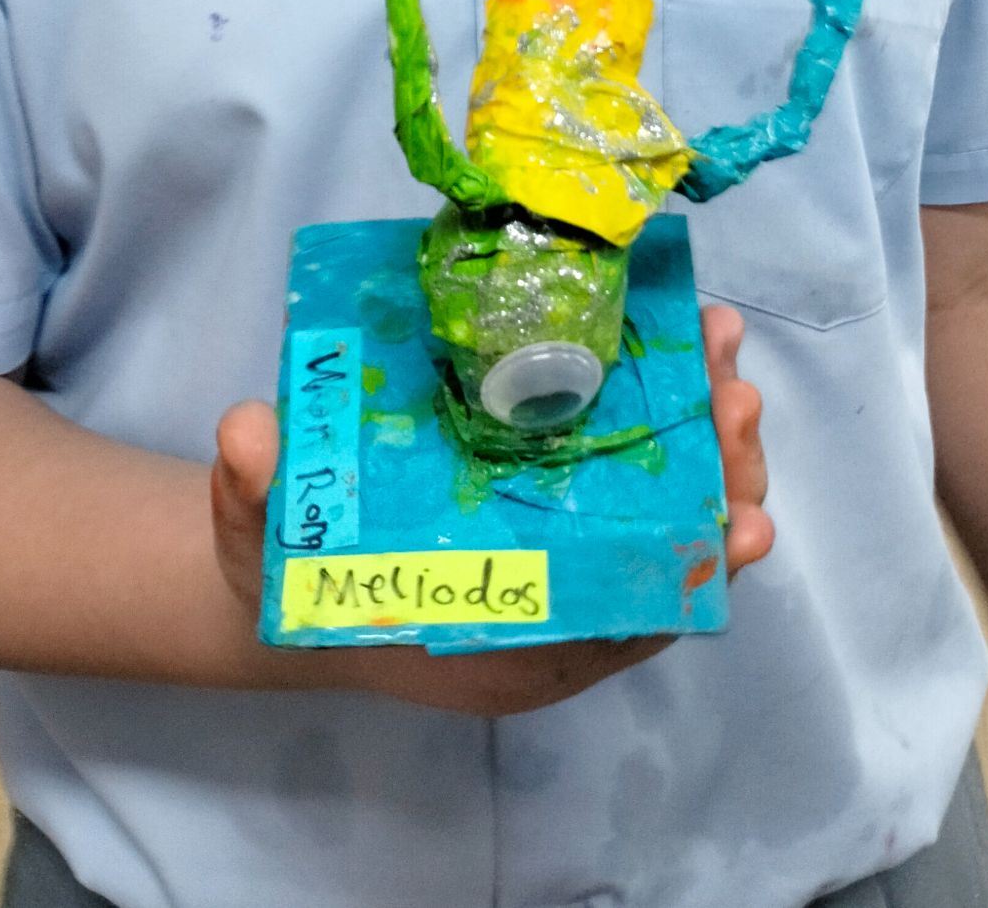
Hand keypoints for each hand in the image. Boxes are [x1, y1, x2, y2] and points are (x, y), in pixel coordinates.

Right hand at [211, 302, 771, 717]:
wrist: (288, 572)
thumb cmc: (286, 573)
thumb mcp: (258, 539)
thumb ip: (253, 494)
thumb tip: (246, 432)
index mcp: (498, 641)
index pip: (618, 624)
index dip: (688, 577)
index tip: (741, 524)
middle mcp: (549, 609)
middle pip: (666, 560)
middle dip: (716, 483)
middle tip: (734, 398)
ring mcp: (559, 556)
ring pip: (666, 511)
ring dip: (706, 437)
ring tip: (723, 345)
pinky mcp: (553, 506)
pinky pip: (635, 473)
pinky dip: (667, 415)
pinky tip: (681, 346)